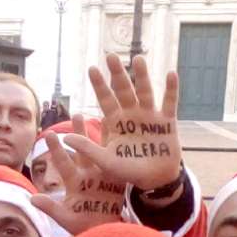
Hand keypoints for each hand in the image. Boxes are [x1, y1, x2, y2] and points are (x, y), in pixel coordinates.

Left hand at [30, 114, 125, 235]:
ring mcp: (103, 177)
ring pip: (100, 152)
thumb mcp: (66, 219)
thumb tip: (32, 199)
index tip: (49, 133)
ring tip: (99, 115)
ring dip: (100, 135)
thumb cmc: (83, 228)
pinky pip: (118, 162)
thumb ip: (51, 208)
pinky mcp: (117, 182)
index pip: (63, 162)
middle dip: (79, 133)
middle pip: (83, 150)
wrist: (104, 234)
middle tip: (76, 113)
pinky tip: (122, 133)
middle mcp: (88, 176)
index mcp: (74, 183)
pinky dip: (119, 149)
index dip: (57, 149)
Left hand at [83, 54, 183, 191]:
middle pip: (124, 90)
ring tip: (137, 59)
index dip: (100, 85)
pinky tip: (171, 74)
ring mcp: (150, 116)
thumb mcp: (106, 161)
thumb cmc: (128, 171)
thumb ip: (88, 148)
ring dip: (142, 76)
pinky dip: (171, 89)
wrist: (154, 180)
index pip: (106, 100)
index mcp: (116, 122)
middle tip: (111, 56)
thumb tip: (65, 137)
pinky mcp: (168, 122)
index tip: (92, 69)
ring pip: (146, 92)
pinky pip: (170, 103)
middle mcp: (132, 114)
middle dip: (118, 74)